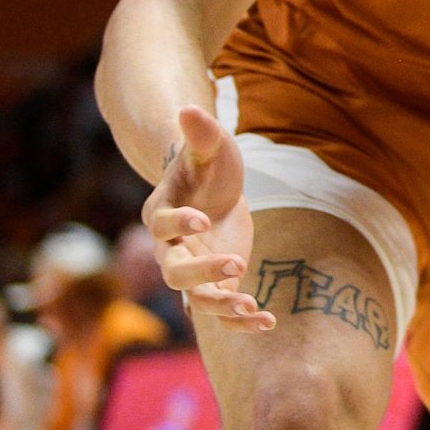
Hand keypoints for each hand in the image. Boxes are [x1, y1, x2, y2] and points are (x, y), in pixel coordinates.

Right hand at [142, 107, 271, 331]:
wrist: (218, 190)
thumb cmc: (208, 166)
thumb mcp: (210, 147)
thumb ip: (200, 134)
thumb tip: (187, 108)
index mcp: (160, 214)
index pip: (161, 226)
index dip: (178, 224)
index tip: (201, 219)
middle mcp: (171, 250)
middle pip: (175, 272)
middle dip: (202, 272)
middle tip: (237, 264)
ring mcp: (193, 270)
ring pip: (197, 299)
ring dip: (223, 307)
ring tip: (253, 308)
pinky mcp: (217, 284)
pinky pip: (224, 309)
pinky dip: (242, 320)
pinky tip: (269, 321)